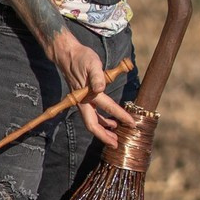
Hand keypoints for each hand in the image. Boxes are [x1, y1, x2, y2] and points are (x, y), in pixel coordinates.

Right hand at [48, 31, 134, 147]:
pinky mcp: (83, 99)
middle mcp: (83, 101)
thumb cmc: (81, 58)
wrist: (67, 55)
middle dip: (104, 136)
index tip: (132, 123)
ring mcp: (82, 101)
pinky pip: (92, 115)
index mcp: (88, 94)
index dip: (120, 116)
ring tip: (115, 137)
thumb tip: (101, 88)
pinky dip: (102, 120)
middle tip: (116, 144)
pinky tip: (111, 123)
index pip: (106, 108)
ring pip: (92, 121)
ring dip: (104, 130)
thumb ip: (97, 76)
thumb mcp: (92, 63)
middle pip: (92, 124)